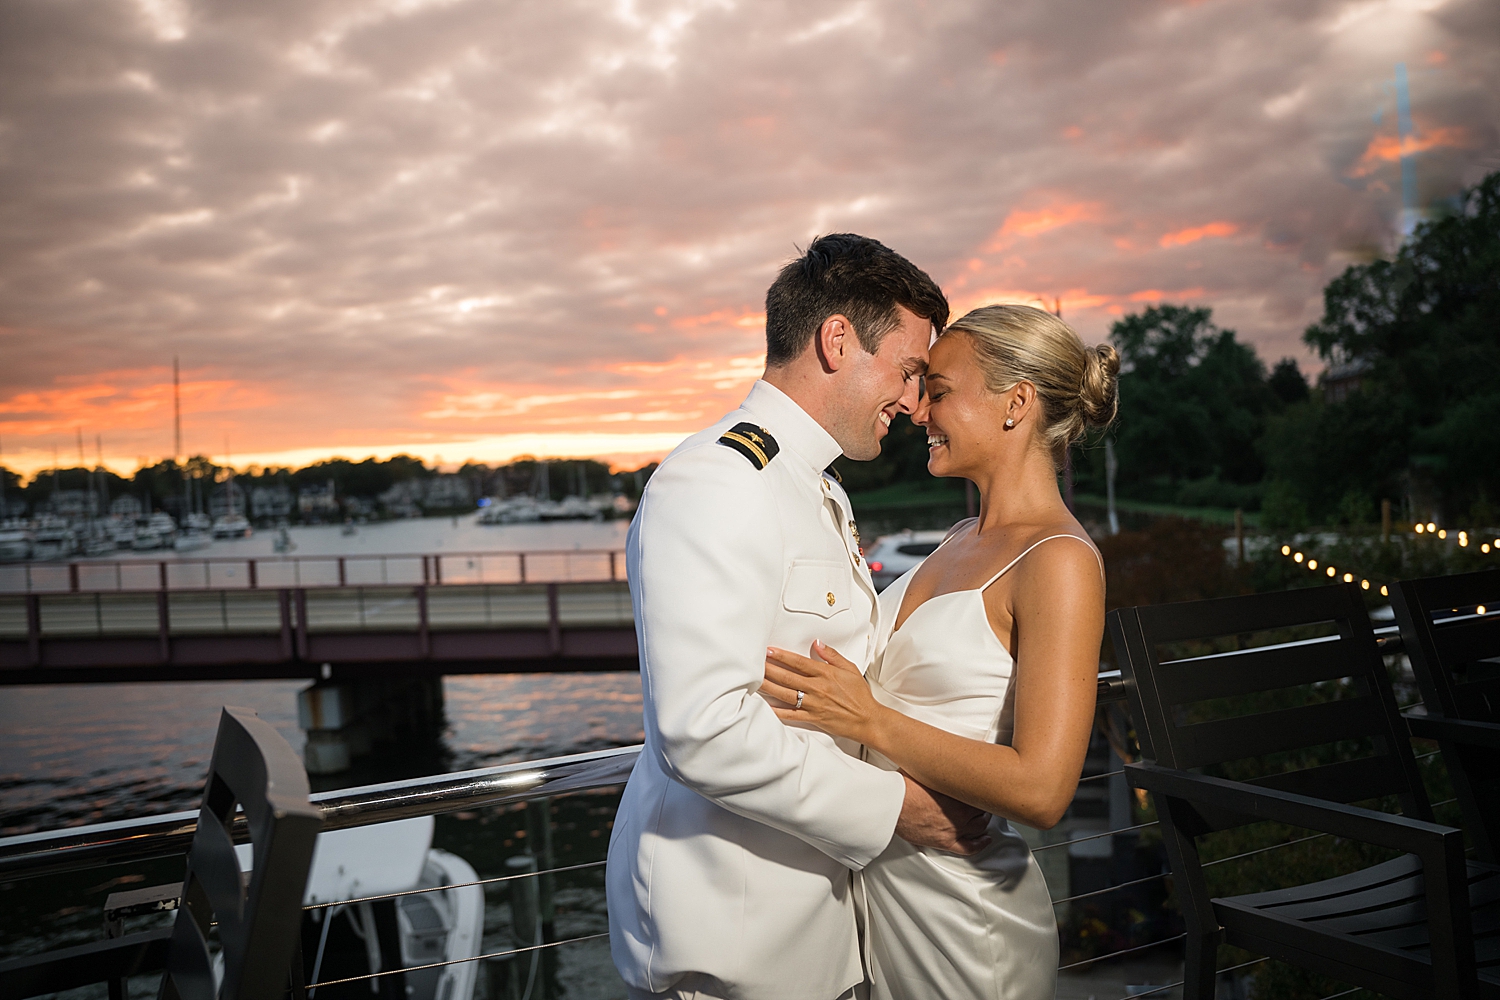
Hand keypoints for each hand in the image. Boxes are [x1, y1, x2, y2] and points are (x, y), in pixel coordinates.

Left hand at [762, 640, 881, 744]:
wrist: (867, 720)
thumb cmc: (859, 695)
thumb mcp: (849, 669)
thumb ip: (832, 655)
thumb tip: (817, 643)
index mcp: (826, 674)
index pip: (799, 662)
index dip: (782, 656)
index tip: (769, 650)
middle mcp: (817, 688)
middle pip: (788, 677)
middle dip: (769, 669)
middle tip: (754, 662)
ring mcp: (813, 704)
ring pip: (785, 694)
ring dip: (768, 686)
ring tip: (754, 680)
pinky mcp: (812, 718)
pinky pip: (791, 715)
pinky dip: (777, 711)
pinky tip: (765, 706)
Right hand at [895, 774, 990, 854]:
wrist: (893, 806)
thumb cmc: (904, 788)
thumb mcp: (923, 769)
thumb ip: (935, 767)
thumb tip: (934, 754)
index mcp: (957, 792)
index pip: (978, 791)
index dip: (980, 789)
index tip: (979, 785)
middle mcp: (960, 811)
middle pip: (981, 808)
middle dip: (983, 804)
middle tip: (982, 800)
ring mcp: (954, 828)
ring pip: (979, 826)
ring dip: (983, 821)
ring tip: (984, 816)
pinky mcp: (945, 842)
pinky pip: (969, 847)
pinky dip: (980, 845)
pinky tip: (984, 841)